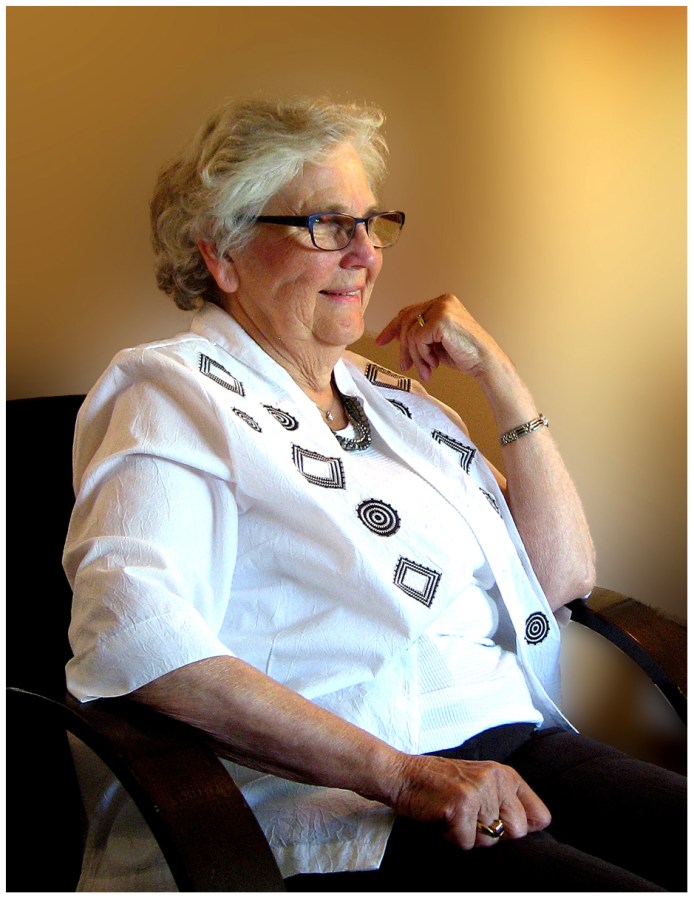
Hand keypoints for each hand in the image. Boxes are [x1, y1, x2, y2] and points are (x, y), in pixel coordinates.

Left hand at [375, 294, 505, 384]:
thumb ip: (418, 335)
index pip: (409, 312)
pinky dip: (422, 356)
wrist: (486, 363)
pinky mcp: (441, 320)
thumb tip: (396, 335)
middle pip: (406, 321)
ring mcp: (442, 308)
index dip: (392, 328)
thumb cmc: (465, 355)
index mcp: (442, 302)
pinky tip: (434, 364)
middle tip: (405, 366)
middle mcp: (442, 301)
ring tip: (427, 369)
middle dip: (403, 348)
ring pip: (410, 333)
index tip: (381, 342)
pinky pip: (418, 340)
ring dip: (416, 356)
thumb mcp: (435, 343)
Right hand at [388, 753, 550, 849]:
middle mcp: (496, 780)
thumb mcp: (479, 781)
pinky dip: (452, 838)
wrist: (402, 774)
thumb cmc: (438, 782)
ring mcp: (479, 791)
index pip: (540, 815)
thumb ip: (505, 799)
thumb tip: (534, 826)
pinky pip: (466, 843)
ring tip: (453, 815)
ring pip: (490, 840)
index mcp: (504, 774)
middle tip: (469, 819)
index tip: (501, 823)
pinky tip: (442, 819)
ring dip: (469, 836)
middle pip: (516, 831)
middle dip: (492, 834)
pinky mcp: (461, 805)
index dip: (522, 828)